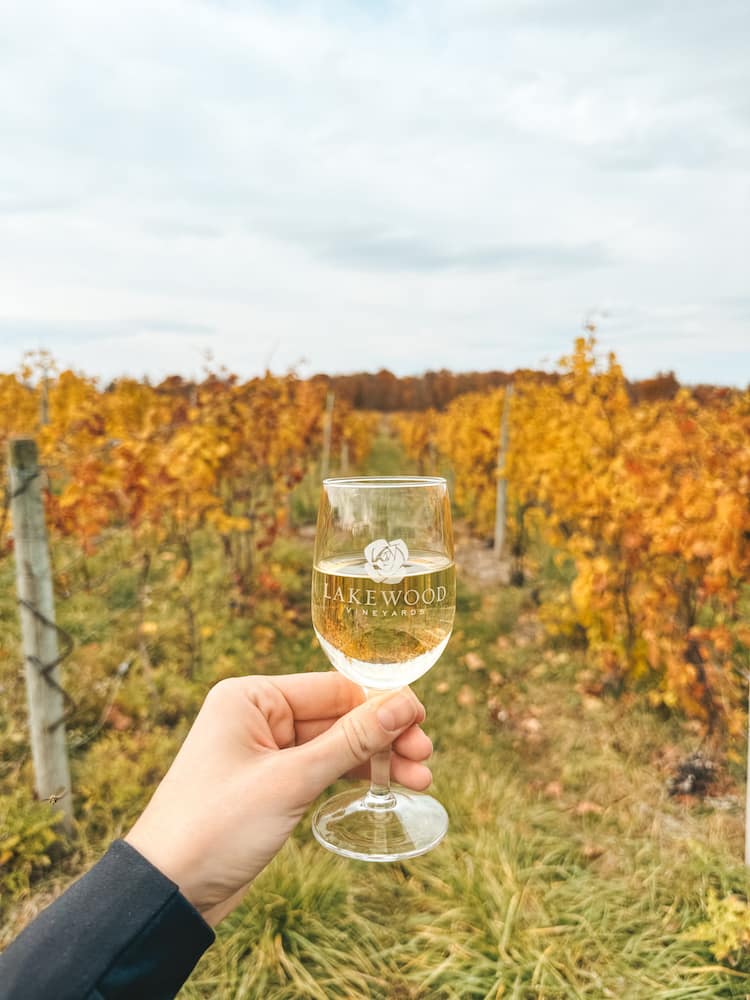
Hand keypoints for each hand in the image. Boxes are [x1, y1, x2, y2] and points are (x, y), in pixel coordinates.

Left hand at [124, 674, 430, 926]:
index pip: (332, 688)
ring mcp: (264, 751)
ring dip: (375, 759)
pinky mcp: (270, 783)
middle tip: (425, 758)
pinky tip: (387, 785)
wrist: (169, 892)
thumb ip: (352, 740)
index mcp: (251, 697)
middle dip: (383, 736)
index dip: (381, 704)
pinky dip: (352, 776)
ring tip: (420, 780)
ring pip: (334, 745)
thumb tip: (405, 704)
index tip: (423, 721)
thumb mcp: (292, 780)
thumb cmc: (217, 825)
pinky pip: (320, 769)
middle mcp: (257, 716)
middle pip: (337, 716)